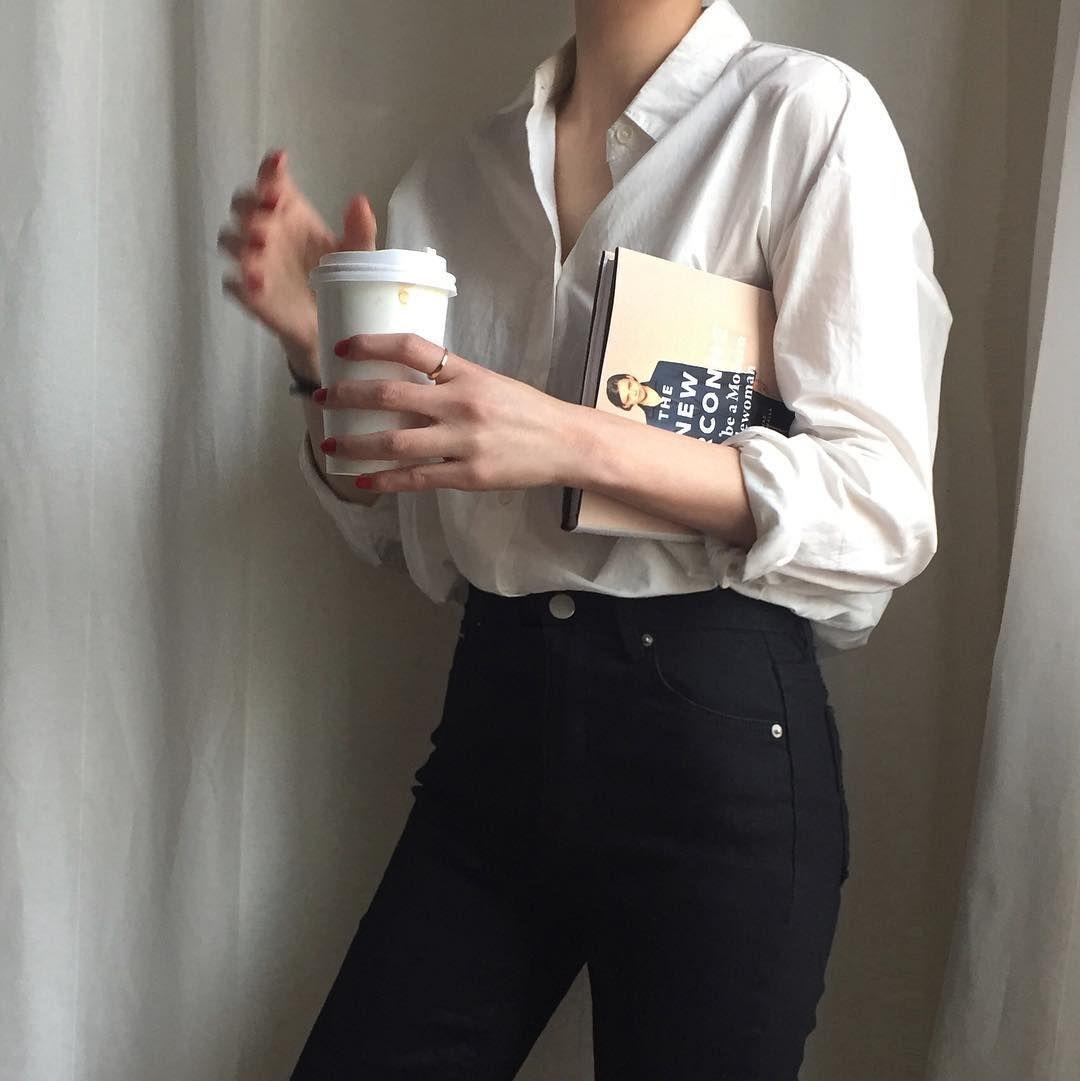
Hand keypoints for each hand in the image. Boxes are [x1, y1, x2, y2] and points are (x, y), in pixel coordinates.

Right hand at [217, 147, 378, 363]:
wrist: (333, 319)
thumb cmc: (339, 276)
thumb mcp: (356, 253)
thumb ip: (359, 230)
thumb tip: (360, 202)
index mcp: (290, 212)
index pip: (271, 182)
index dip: (270, 170)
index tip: (280, 162)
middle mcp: (266, 230)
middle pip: (242, 205)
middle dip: (250, 204)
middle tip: (272, 210)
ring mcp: (253, 260)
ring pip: (230, 240)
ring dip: (241, 239)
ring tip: (263, 246)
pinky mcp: (249, 292)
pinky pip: (234, 283)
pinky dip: (241, 281)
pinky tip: (259, 283)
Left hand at [318, 333, 581, 492]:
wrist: (565, 442)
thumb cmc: (525, 411)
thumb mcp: (489, 381)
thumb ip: (449, 380)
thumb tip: (403, 381)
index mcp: (466, 373)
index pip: (411, 347)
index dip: (371, 344)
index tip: (342, 349)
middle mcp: (461, 403)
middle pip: (390, 395)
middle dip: (347, 396)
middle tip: (321, 397)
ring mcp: (463, 442)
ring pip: (396, 442)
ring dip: (356, 444)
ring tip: (331, 444)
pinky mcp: (468, 475)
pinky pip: (416, 478)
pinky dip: (384, 480)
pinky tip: (362, 480)